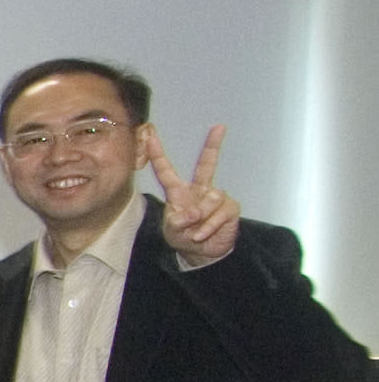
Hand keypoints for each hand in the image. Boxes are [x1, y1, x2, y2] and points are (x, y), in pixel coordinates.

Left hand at [149, 123, 239, 263]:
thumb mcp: (173, 230)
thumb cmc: (183, 236)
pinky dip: (208, 227)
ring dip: (200, 219)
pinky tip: (201, 234)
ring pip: (211, 199)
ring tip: (194, 232)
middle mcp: (199, 189)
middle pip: (206, 164)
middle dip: (213, 145)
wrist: (202, 253)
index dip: (158, 155)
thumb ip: (178, 221)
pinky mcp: (230, 208)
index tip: (150, 137)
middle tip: (220, 127)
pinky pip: (219, 214)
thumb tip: (193, 213)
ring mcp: (216, 197)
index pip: (166, 171)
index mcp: (179, 192)